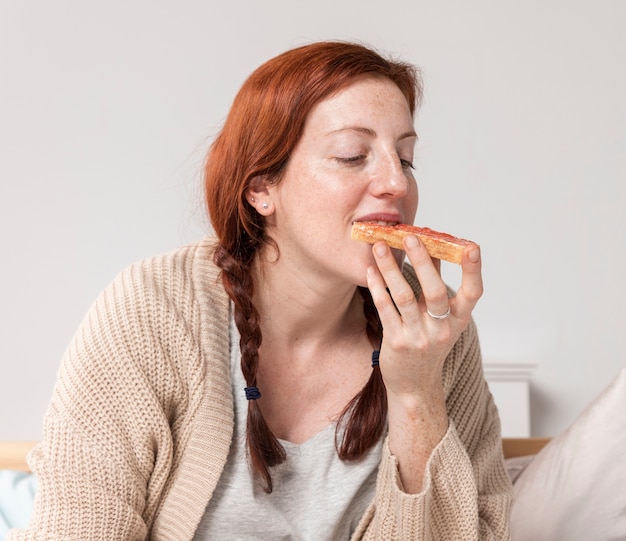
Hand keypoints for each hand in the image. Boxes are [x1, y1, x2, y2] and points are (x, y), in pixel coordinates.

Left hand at [366, 234, 482, 402]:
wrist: (414, 385)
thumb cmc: (428, 343)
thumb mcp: (441, 318)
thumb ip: (437, 284)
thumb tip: (434, 248)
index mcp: (459, 320)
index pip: (473, 292)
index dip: (473, 270)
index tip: (471, 246)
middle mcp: (442, 329)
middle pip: (435, 291)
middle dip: (423, 262)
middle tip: (410, 237)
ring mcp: (419, 337)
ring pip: (404, 297)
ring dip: (391, 269)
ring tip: (380, 247)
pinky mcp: (397, 342)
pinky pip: (386, 309)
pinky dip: (377, 287)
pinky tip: (370, 270)